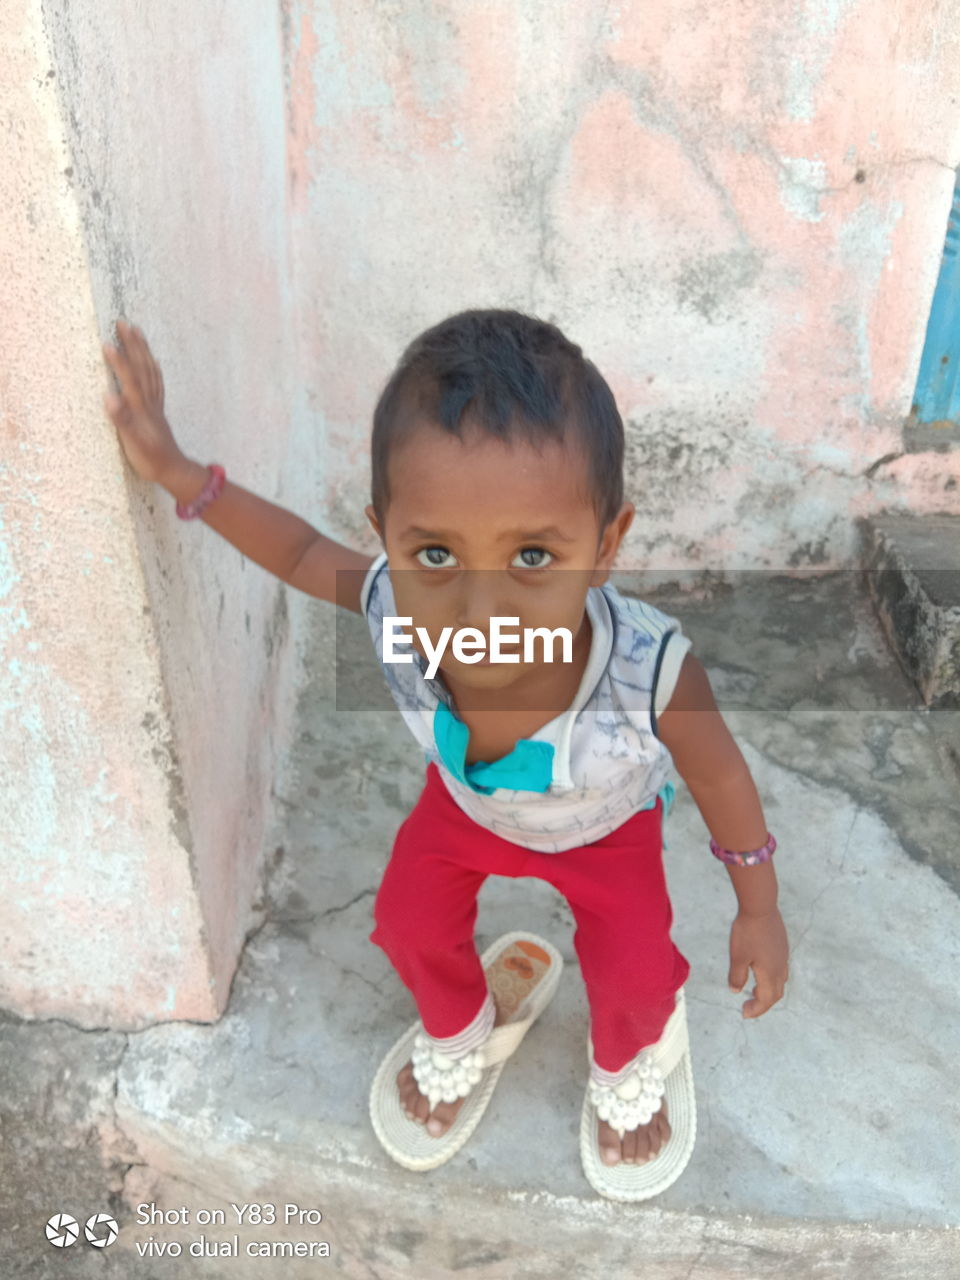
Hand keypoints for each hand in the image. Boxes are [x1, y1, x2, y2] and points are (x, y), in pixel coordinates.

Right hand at [102, 320, 182, 484]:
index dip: (119, 361)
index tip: (107, 342)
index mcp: (141, 408)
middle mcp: (149, 402)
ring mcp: (155, 405)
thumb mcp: (133, 443)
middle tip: (124, 323)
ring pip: (150, 372)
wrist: (173, 470)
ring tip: (137, 333)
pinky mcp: (158, 411)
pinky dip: (153, 369)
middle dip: (133, 345)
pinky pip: (157, 383)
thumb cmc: (150, 459)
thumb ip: (122, 420)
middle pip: (142, 368)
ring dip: (143, 351)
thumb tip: (109, 397)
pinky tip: (152, 362)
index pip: (129, 379)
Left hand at [728, 907, 788, 1018]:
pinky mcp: (782, 947)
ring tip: (753, 992)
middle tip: (748, 1007)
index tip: (744, 1014)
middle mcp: (780, 968)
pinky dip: (771, 979)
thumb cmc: (747, 932)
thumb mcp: (737, 956)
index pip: (765, 1000)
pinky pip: (780, 970)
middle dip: (762, 1004)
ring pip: (779, 982)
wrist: (760, 907)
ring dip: (768, 991)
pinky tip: (760, 971)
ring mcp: (783, 957)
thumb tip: (736, 991)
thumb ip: (737, 976)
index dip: (756, 1010)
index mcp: (770, 974)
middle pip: (775, 994)